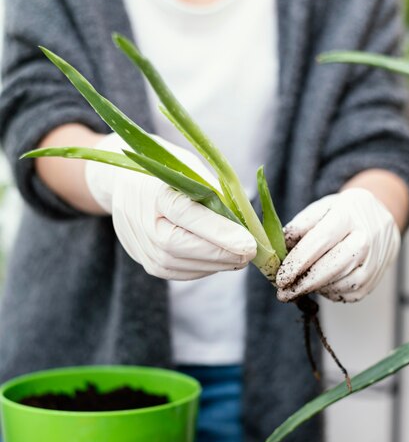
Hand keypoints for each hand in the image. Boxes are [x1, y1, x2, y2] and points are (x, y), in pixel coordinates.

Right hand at [85, 133, 256, 279]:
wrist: (124, 187)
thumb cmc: (164, 173)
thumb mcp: (187, 168)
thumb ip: (212, 192)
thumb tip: (245, 221)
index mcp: (154, 192)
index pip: (187, 215)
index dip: (220, 232)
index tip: (248, 243)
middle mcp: (143, 223)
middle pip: (185, 247)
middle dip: (223, 254)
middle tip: (251, 253)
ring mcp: (143, 247)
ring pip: (185, 266)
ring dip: (217, 264)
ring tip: (239, 256)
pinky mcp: (147, 263)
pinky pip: (181, 273)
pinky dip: (205, 268)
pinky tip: (220, 259)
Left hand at [276, 188, 400, 302]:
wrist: (379, 218)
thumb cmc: (341, 214)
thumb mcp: (319, 210)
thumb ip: (298, 228)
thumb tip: (280, 249)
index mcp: (347, 215)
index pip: (320, 241)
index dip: (298, 262)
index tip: (280, 278)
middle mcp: (365, 238)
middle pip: (333, 267)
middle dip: (304, 284)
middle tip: (283, 294)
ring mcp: (374, 260)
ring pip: (342, 284)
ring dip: (317, 289)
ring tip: (302, 285)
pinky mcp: (375, 277)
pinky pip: (350, 294)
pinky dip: (331, 293)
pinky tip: (321, 286)